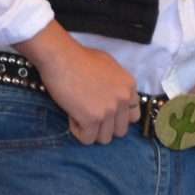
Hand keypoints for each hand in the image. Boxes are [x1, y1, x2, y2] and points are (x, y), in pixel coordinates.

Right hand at [25, 29, 137, 144]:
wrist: (60, 56)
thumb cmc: (79, 57)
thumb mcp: (108, 66)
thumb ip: (116, 85)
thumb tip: (113, 100)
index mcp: (129, 86)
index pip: (134, 116)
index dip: (118, 117)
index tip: (106, 113)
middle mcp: (122, 99)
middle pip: (120, 131)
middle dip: (105, 126)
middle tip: (90, 115)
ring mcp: (108, 110)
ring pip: (104, 138)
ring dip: (91, 130)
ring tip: (79, 113)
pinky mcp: (91, 118)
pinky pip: (87, 139)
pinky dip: (78, 130)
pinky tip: (71, 115)